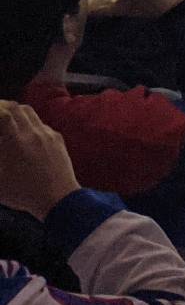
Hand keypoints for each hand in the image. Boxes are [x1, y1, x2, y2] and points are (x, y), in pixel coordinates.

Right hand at [0, 103, 78, 217]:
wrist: (57, 197)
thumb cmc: (21, 192)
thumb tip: (1, 146)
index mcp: (15, 140)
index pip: (4, 113)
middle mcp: (33, 132)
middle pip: (17, 108)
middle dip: (2, 107)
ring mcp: (48, 134)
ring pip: (31, 113)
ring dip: (17, 113)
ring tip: (7, 121)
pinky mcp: (58, 139)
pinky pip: (42, 124)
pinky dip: (30, 123)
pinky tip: (25, 135)